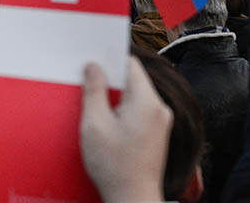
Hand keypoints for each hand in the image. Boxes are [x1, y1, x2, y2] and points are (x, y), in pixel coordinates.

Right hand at [80, 57, 169, 202]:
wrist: (133, 198)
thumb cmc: (115, 166)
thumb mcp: (94, 124)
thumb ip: (94, 90)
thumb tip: (94, 67)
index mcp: (146, 102)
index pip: (130, 64)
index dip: (109, 60)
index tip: (92, 62)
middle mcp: (159, 108)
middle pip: (133, 79)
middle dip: (110, 80)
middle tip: (88, 87)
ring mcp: (160, 121)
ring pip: (134, 94)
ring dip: (115, 97)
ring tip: (96, 111)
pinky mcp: (157, 132)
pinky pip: (139, 109)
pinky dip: (122, 109)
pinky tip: (107, 123)